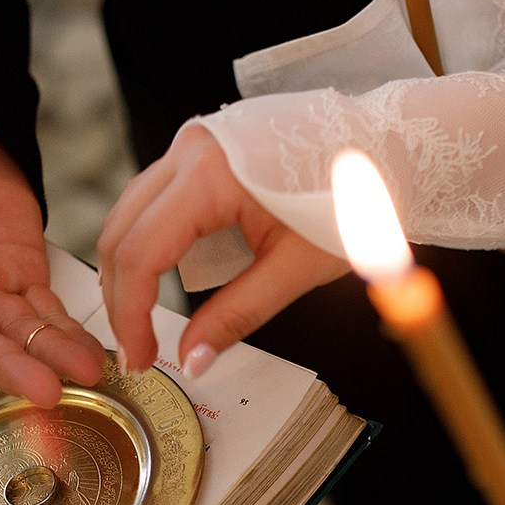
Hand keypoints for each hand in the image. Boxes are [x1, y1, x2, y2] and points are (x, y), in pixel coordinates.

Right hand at [98, 123, 346, 375]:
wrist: (384, 147)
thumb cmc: (351, 199)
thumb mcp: (297, 266)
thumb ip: (238, 314)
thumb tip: (192, 359)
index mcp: (211, 174)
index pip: (142, 253)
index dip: (131, 314)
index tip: (139, 357)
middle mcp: (191, 150)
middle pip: (121, 232)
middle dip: (120, 296)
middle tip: (136, 348)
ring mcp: (191, 145)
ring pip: (128, 213)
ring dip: (128, 269)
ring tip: (142, 320)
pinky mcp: (199, 151)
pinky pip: (151, 199)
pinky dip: (146, 242)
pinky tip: (159, 278)